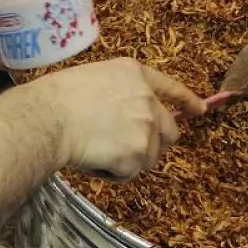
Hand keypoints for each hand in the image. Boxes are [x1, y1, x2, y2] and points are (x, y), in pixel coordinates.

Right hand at [31, 59, 204, 180]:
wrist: (47, 119)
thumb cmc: (57, 98)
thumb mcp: (95, 79)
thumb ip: (121, 93)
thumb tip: (128, 117)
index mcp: (135, 74)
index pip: (171, 88)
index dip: (187, 101)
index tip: (200, 110)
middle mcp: (148, 99)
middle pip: (170, 130)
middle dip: (155, 142)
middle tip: (129, 149)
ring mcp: (146, 127)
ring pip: (149, 156)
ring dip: (128, 159)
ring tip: (96, 150)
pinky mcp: (138, 155)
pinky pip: (130, 173)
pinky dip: (113, 173)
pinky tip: (92, 159)